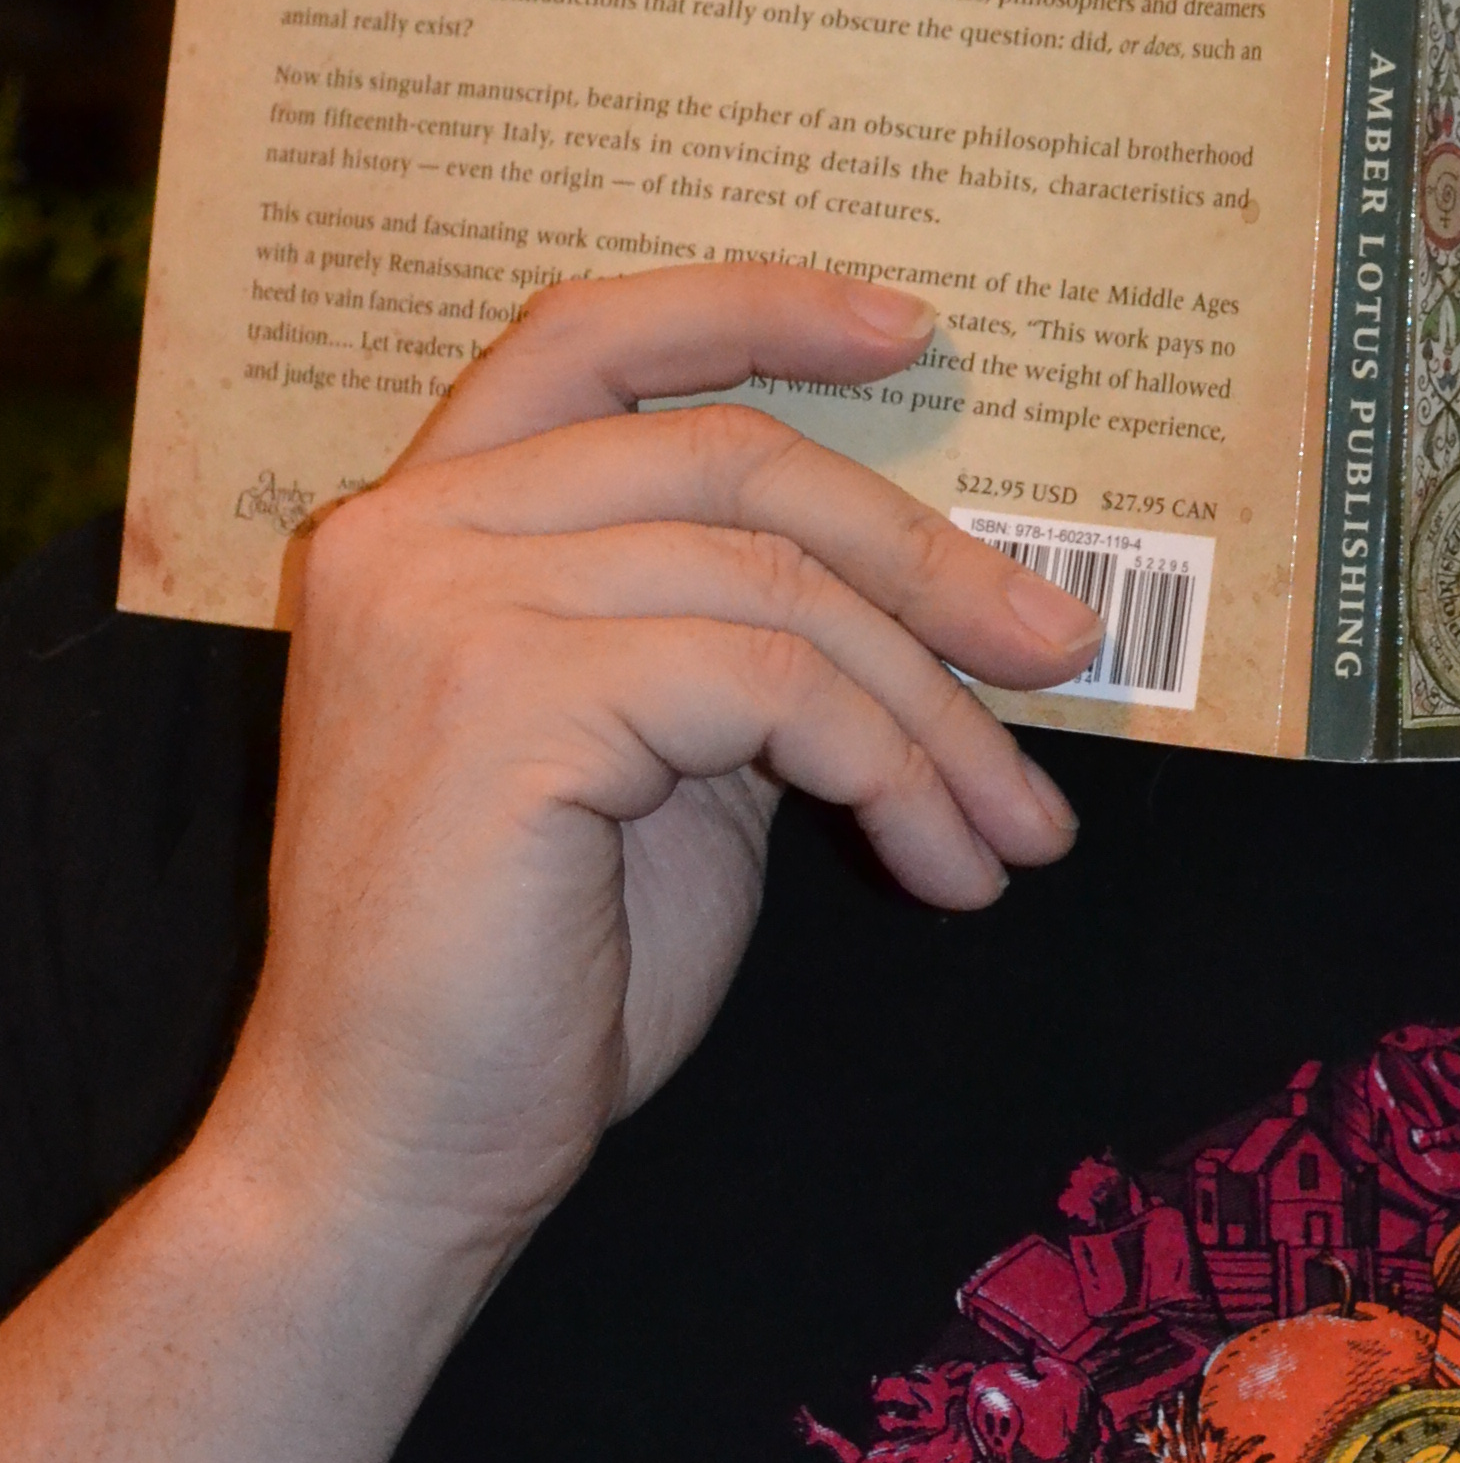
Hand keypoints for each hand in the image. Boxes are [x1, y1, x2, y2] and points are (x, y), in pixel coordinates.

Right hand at [205, 267, 1099, 1271]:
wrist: (394, 1152)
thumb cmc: (525, 984)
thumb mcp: (654, 766)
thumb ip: (730, 647)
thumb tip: (929, 597)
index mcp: (427, 525)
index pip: (592, 337)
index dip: (756, 310)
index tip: (915, 333)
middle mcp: (414, 535)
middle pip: (729, 456)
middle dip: (926, 556)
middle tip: (1062, 650)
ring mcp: (448, 606)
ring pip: (776, 587)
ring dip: (936, 713)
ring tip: (1017, 825)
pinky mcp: (511, 701)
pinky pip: (772, 688)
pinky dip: (893, 772)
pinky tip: (938, 867)